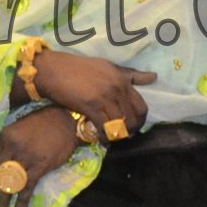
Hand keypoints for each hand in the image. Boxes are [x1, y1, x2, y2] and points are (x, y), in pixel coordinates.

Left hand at [0, 104, 84, 202]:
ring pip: (10, 182)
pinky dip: (21, 201)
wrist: (66, 120)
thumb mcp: (19, 129)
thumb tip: (0, 165)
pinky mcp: (41, 166)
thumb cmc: (42, 124)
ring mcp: (27, 157)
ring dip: (5, 199)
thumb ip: (8, 145)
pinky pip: (27, 187)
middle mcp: (13, 146)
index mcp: (5, 136)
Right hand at [28, 49, 155, 135]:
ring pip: (120, 124)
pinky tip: (100, 139)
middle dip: (129, 131)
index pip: (141, 106)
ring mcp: (104, 96)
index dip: (140, 121)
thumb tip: (154, 77)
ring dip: (116, 135)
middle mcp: (116, 87)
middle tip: (121, 135)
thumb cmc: (78, 68)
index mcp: (121, 79)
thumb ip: (130, 75)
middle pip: (132, 118)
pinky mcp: (91, 105)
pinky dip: (104, 137)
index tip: (132, 126)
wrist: (53, 70)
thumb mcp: (107, 67)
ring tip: (110, 138)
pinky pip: (104, 127)